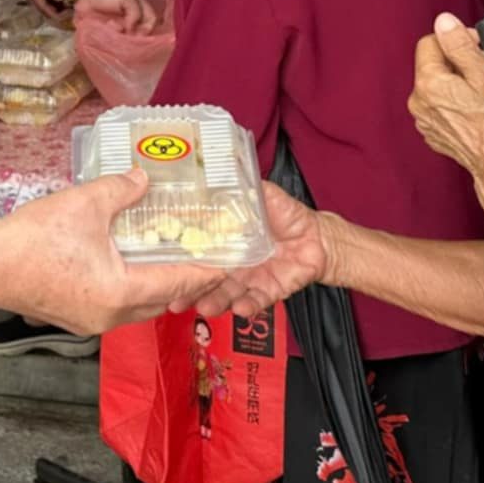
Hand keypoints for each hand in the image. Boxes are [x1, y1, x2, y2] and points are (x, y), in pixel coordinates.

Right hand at [0, 168, 226, 334]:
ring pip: (138, 308)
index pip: (177, 283)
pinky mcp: (74, 318)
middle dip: (185, 283)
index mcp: (121, 291)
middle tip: (203, 259)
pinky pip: (116, 307)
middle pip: (161, 302)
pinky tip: (129, 268)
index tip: (228, 263)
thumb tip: (144, 178)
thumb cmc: (35, 238)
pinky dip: (132, 290)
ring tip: (169, 262)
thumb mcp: (85, 203)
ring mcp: (91, 321)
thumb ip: (122, 190)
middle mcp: (111, 315)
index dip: (205, 272)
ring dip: (156, 288)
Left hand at [74, 0, 153, 32]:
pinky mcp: (107, 26)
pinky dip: (113, 35)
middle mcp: (130, 12)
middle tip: (126, 34)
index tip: (139, 34)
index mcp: (138, 1)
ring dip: (123, 34)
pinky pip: (115, 36)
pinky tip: (107, 29)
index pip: (152, 18)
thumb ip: (136, 13)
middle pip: (140, 29)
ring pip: (128, 34)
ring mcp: (118, 20)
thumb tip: (132, 30)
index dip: (148, 28)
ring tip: (113, 28)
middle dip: (135, 33)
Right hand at [182, 185, 331, 319]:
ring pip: (228, 295)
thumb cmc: (288, 216)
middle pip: (207, 281)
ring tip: (204, 306)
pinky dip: (248, 306)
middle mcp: (232, 265)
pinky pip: (256, 302)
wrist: (317, 236)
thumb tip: (227, 174)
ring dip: (216, 302)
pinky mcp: (268, 292)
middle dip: (190, 291)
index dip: (184, 260)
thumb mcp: (266, 197)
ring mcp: (249, 281)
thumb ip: (248, 190)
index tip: (166, 266)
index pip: (200, 253)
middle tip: (175, 299)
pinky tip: (240, 308)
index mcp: (226, 242)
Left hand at [409, 13, 483, 223]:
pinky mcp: (433, 133)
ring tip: (481, 94)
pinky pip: (440, 107)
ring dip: (455, 83)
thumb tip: (444, 21)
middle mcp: (418, 101)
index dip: (456, 39)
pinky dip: (454, 104)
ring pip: (437, 86)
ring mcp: (424, 120)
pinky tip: (475, 111)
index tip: (475, 46)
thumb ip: (460, 45)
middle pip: (432, 65)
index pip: (429, 42)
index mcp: (428, 83)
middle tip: (483, 71)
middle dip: (456, 62)